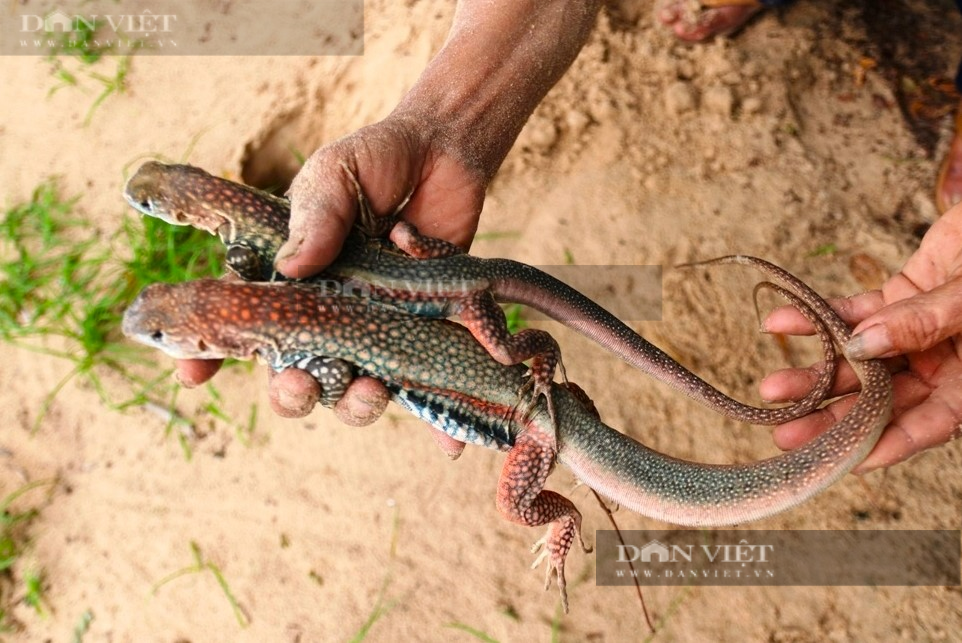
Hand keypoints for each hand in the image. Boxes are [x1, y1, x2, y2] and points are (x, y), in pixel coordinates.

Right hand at [175, 0, 600, 421]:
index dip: (210, 355)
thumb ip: (315, 217)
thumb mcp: (333, 176)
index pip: (239, 326)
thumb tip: (291, 268)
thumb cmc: (373, 161)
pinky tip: (446, 445)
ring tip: (370, 390)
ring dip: (356, 405)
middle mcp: (326, 314)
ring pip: (355, 389)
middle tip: (299, 385)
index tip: (192, 373)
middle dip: (290, 394)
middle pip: (297, 374)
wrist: (442, 153)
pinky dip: (435, 421)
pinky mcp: (421, 332)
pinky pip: (425, 384)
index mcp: (288, 281)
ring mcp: (374, 328)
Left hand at [761, 201, 961, 471]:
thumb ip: (928, 321)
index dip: (889, 444)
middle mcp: (944, 361)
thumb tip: (866, 346)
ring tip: (772, 388)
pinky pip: (852, 313)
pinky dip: (817, 318)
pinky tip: (779, 322)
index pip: (932, 423)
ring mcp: (918, 332)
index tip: (844, 461)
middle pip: (884, 399)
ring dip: (816, 374)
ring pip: (860, 361)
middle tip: (786, 434)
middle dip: (834, 417)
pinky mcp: (898, 298)